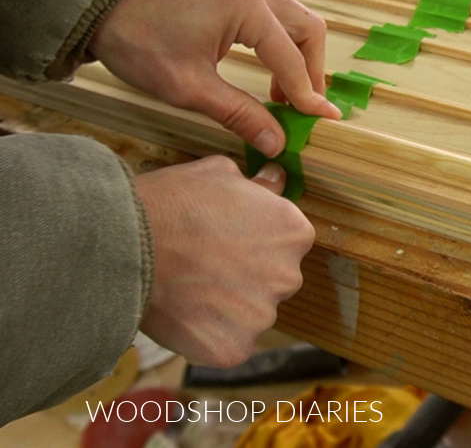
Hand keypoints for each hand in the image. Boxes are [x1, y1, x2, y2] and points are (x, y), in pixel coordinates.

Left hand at [89, 0, 341, 157]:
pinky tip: (269, 70)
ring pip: (296, 20)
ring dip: (299, 57)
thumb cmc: (139, 42)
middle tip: (303, 108)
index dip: (308, 96)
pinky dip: (282, 43)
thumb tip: (276, 143)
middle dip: (311, 72)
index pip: (291, 58)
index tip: (324, 122)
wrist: (100, 5)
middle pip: (308, 30)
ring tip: (285, 95)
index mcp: (246, 6)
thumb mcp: (189, 87)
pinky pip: (276, 14)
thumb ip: (240, 114)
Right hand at [134, 157, 313, 366]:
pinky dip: (208, 335)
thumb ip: (258, 185)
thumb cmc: (170, 203)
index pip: (288, 242)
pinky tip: (183, 314)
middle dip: (246, 275)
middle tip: (205, 265)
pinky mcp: (233, 349)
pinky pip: (227, 344)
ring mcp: (262, 317)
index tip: (226, 238)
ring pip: (250, 314)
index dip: (255, 239)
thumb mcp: (219, 173)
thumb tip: (277, 180)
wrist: (124, 246)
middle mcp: (289, 276)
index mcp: (294, 233)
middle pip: (273, 280)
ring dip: (227, 307)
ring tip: (188, 289)